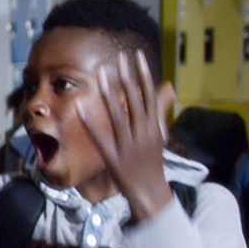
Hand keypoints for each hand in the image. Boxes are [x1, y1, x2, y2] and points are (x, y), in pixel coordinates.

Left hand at [79, 48, 176, 219]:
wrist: (150, 192)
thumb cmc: (152, 162)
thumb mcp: (159, 134)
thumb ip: (159, 111)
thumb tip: (168, 88)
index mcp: (153, 126)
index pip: (149, 95)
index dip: (143, 74)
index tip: (136, 55)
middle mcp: (143, 132)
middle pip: (134, 100)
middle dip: (126, 77)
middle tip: (118, 56)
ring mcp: (128, 145)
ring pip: (118, 114)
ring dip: (110, 92)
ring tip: (102, 72)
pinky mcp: (114, 157)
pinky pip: (100, 137)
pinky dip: (91, 122)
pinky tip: (80, 107)